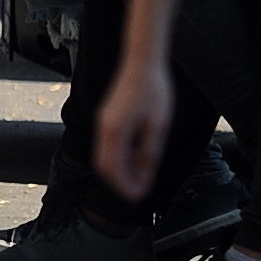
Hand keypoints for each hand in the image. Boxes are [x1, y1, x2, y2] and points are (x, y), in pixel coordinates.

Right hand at [93, 56, 176, 202]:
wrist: (143, 63)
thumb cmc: (153, 91)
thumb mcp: (158, 126)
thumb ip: (148, 153)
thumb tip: (144, 177)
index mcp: (114, 132)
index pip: (112, 168)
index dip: (124, 186)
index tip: (138, 197)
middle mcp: (104, 128)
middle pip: (103, 165)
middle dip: (119, 182)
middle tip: (138, 192)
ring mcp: (104, 122)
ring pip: (104, 156)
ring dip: (119, 170)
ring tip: (139, 178)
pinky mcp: (108, 118)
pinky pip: (108, 145)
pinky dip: (119, 158)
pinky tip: (135, 158)